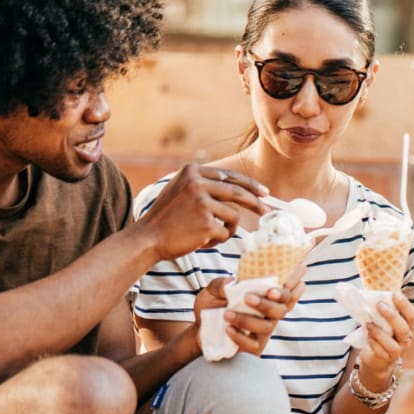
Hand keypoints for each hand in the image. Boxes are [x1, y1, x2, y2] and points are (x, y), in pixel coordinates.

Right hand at [141, 163, 267, 259]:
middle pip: (237, 192)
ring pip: (233, 216)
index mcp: (192, 172)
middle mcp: (197, 183)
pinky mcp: (206, 222)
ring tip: (210, 236)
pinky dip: (217, 240)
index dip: (249, 184)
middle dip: (255, 202)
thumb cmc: (166, 220)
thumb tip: (234, 187)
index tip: (263, 192)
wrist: (148, 238)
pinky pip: (225, 233)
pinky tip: (201, 241)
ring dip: (227, 229)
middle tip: (266, 210)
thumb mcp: (180, 190)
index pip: (229, 176)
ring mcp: (202, 202)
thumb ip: (202, 185)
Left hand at [193, 268, 305, 356]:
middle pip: (282, 309)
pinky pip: (254, 345)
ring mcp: (262, 331)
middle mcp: (269, 313)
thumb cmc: (212, 306)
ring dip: (248, 320)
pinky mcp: (253, 347)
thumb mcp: (213, 290)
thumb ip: (221, 284)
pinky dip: (241, 337)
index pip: (287, 289)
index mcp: (265, 296)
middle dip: (269, 303)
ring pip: (267, 326)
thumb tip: (231, 283)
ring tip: (227, 314)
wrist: (198, 328)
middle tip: (249, 297)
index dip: (294, 283)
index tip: (291, 276)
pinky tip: (228, 329)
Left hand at [356, 289, 413, 387]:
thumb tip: (375, 296)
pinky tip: (368, 337)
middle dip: (391, 316)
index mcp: (410, 327)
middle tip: (379, 305)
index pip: (412, 316)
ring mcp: (399, 351)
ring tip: (369, 324)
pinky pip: (381, 352)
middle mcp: (407, 339)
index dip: (405, 305)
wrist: (377, 357)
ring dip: (379, 333)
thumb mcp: (386, 322)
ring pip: (393, 344)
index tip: (394, 294)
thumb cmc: (383, 334)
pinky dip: (374, 344)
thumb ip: (384, 311)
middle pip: (403, 329)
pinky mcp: (388, 359)